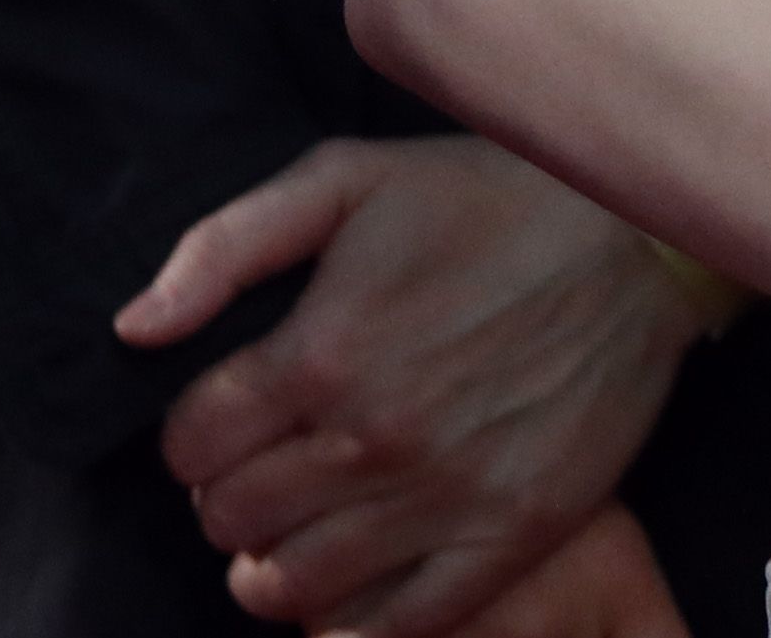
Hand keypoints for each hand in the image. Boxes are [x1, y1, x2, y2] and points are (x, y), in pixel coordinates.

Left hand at [113, 133, 700, 636]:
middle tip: (265, 467)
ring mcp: (444, 497)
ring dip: (275, 564)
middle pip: (232, 522)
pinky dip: (355, 621)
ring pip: (295, 588)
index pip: (190, 449)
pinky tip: (356, 576)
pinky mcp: (510, 535)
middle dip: (230, 496)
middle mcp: (373, 438)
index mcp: (322, 350)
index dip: (194, 436)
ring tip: (297, 527)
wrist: (637, 234)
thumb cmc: (483, 195)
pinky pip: (399, 627)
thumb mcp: (345, 178)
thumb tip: (133, 329)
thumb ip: (222, 248)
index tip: (225, 420)